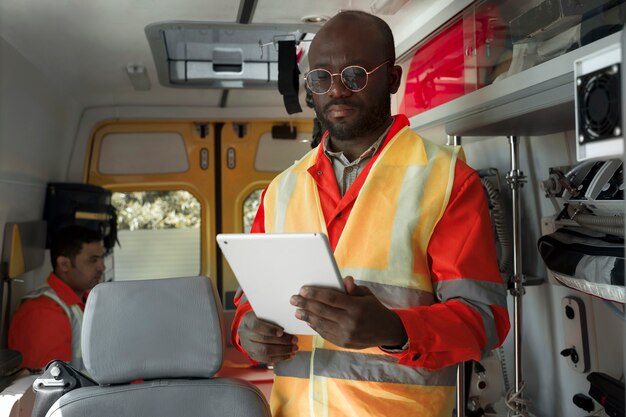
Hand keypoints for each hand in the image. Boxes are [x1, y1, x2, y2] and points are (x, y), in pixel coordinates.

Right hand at [237, 311, 297, 363]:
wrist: (247, 328)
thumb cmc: (260, 319)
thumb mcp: (263, 314)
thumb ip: (273, 317)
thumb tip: (290, 323)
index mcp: (248, 321)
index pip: (256, 325)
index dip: (269, 329)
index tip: (282, 332)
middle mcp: (245, 334)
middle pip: (263, 339)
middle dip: (281, 341)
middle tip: (294, 340)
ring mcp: (247, 346)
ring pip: (265, 352)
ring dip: (282, 351)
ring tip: (294, 349)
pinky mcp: (252, 355)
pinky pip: (266, 359)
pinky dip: (279, 358)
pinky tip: (289, 355)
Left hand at [290, 276, 406, 348]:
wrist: (386, 331)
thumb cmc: (374, 309)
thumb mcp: (367, 295)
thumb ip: (353, 289)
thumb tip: (344, 279)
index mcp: (356, 307)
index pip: (331, 298)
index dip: (315, 294)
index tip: (303, 290)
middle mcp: (350, 322)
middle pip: (322, 311)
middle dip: (305, 304)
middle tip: (293, 300)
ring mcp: (346, 334)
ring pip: (321, 323)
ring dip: (307, 316)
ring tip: (297, 311)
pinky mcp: (343, 343)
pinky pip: (325, 333)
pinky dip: (315, 326)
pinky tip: (309, 320)